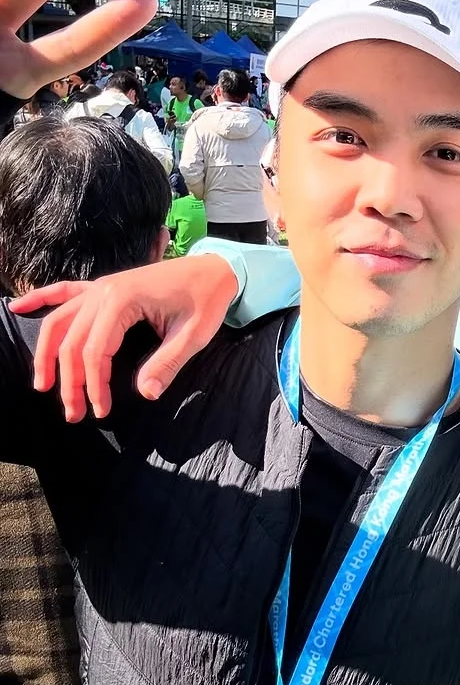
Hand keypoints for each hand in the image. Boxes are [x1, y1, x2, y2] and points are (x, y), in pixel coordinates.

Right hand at [10, 255, 240, 421]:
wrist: (215, 270)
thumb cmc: (206, 301)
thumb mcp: (193, 336)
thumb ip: (168, 364)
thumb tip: (146, 394)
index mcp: (123, 300)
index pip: (94, 351)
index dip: (93, 385)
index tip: (101, 411)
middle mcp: (104, 291)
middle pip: (71, 341)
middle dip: (68, 381)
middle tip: (73, 414)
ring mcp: (101, 287)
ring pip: (60, 321)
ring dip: (47, 353)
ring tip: (42, 385)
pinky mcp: (104, 287)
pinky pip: (65, 292)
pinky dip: (40, 298)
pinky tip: (17, 307)